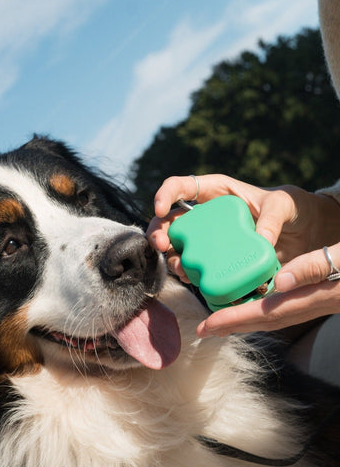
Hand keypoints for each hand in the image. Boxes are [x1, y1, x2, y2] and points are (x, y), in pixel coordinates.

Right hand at [147, 174, 339, 334]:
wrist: (306, 235)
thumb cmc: (293, 209)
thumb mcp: (284, 205)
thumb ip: (272, 217)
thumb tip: (261, 241)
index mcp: (216, 193)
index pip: (182, 186)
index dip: (165, 194)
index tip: (161, 208)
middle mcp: (207, 216)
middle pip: (172, 220)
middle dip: (159, 232)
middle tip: (160, 245)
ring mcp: (210, 241)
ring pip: (179, 248)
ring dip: (172, 258)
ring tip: (181, 268)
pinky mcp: (218, 262)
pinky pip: (197, 269)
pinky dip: (191, 276)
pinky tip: (193, 280)